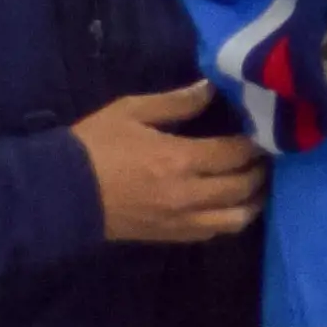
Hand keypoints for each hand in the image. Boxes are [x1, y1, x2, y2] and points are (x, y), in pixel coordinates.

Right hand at [78, 83, 268, 242]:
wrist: (61, 193)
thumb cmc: (95, 146)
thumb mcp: (132, 111)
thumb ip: (177, 102)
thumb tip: (211, 89)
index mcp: (181, 160)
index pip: (235, 154)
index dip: (255, 144)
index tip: (263, 132)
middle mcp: (189, 195)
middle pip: (243, 187)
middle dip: (260, 170)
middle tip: (265, 155)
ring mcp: (181, 221)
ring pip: (236, 218)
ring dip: (252, 201)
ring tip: (255, 183)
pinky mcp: (170, 236)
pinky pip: (213, 232)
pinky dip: (230, 219)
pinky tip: (230, 205)